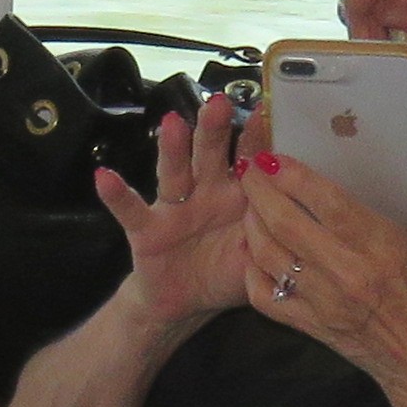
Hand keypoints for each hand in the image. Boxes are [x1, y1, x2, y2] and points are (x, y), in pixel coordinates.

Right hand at [92, 93, 258, 329]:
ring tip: (172, 124)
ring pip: (174, 173)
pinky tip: (104, 177)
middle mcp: (205, 193)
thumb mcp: (260, 256)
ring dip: (173, 149)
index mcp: (238, 196)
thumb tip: (302, 213)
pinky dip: (117, 195)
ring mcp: (174, 209)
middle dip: (214, 129)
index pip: (248, 160)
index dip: (256, 139)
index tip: (265, 112)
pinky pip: (132, 211)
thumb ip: (277, 233)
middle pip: (209, 155)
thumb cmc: (225, 272)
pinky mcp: (147, 230)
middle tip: (219, 103)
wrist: (185, 303)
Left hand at [242, 133, 406, 406]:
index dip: (294, 176)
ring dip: (251, 225)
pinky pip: (265, 297)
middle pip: (285, 224)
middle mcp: (347, 275)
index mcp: (384, 249)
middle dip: (258, 190)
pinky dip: (252, 270)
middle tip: (248, 167)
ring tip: (249, 202)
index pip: (326, 202)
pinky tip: (253, 250)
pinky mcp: (312, 329)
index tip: (275, 155)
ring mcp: (324, 305)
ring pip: (268, 256)